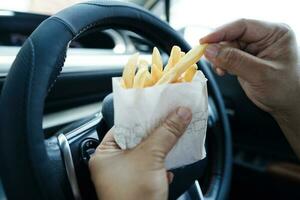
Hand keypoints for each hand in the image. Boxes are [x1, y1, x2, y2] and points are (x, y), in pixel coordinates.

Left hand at [89, 107, 191, 199]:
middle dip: (156, 130)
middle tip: (169, 115)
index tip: (157, 107)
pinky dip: (163, 160)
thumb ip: (166, 133)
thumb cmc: (134, 196)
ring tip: (175, 130)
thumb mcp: (151, 157)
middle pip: (137, 138)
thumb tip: (180, 113)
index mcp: (105, 154)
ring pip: (147, 152)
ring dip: (162, 144)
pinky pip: (152, 165)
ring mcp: (127, 175)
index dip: (142, 115)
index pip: (123, 126)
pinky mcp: (140, 183)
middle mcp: (113, 164)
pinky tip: (173, 157)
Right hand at [200, 19, 299, 156]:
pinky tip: (223, 71)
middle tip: (212, 61)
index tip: (205, 41)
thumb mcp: (260, 74)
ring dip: (220, 58)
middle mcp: (263, 38)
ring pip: (227, 46)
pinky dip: (221, 64)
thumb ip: (234, 61)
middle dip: (220, 49)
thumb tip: (211, 50)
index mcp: (274, 33)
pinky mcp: (245, 59)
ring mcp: (253, 49)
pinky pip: (227, 56)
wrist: (286, 105)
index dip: (221, 32)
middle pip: (232, 36)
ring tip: (222, 70)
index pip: (243, 26)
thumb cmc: (284, 90)